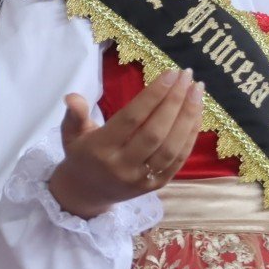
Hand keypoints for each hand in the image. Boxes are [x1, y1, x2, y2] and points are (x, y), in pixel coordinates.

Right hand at [46, 69, 203, 218]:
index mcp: (100, 150)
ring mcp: (141, 179)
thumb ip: (74, 114)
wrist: (85, 194)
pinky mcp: (156, 186)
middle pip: (155, 132)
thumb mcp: (71, 133)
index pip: (131, 119)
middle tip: (187, 76)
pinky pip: (178, 159)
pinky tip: (197, 114)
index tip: (170, 74)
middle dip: (175, 101)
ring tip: (197, 90)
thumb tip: (72, 97)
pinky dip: (190, 135)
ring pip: (171, 147)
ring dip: (188, 117)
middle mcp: (122, 166)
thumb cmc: (81, 155)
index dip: (153, 96)